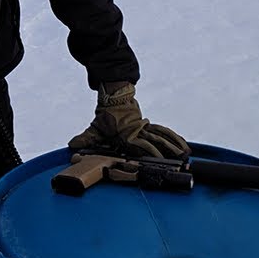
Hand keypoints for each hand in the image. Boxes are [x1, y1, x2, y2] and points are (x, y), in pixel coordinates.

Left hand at [68, 82, 189, 158]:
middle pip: (156, 142)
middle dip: (168, 151)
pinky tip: (182, 142)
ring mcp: (145, 127)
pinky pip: (163, 130)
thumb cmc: (105, 116)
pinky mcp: (149, 124)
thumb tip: (72, 145)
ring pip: (163, 136)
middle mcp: (138, 132)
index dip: (149, 152)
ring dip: (174, 144)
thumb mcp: (95, 128)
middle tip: (180, 160)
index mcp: (127, 135)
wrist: (115, 96)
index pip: (140, 145)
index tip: (158, 161)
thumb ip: (86, 138)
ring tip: (186, 153)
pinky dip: (173, 136)